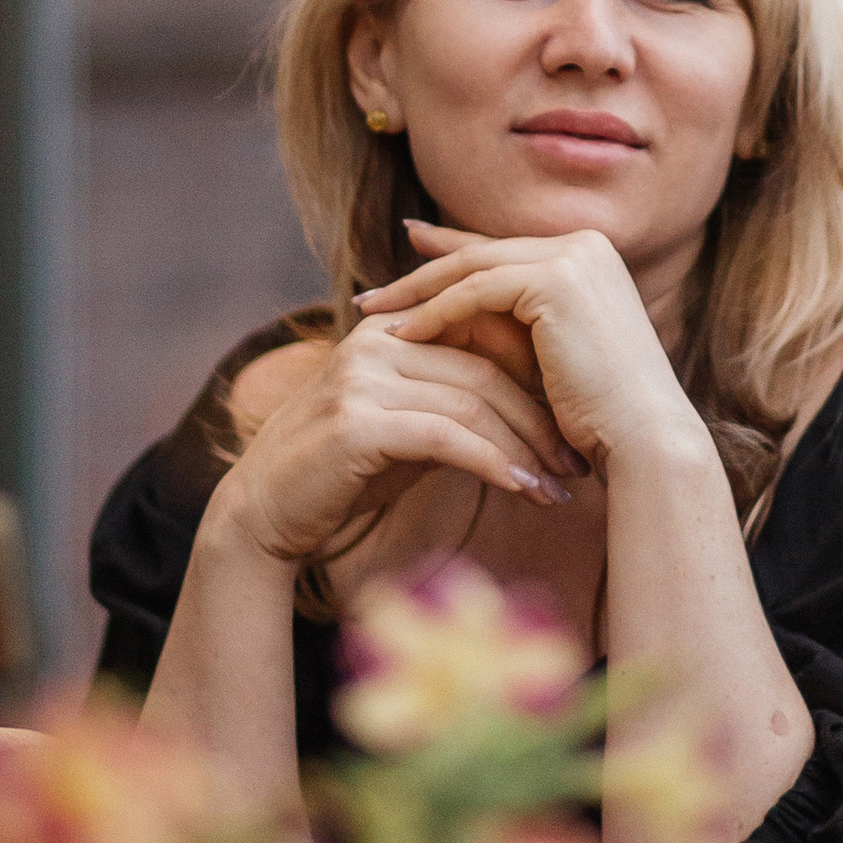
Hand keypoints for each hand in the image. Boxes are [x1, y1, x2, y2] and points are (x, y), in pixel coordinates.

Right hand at [215, 315, 578, 566]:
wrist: (265, 513)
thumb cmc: (343, 473)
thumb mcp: (408, 428)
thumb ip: (456, 404)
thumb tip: (533, 409)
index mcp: (392, 330)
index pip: (484, 340)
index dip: (537, 382)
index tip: (575, 425)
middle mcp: (377, 342)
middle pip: (485, 371)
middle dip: (540, 420)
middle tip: (577, 463)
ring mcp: (363, 378)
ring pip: (473, 403)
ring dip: (525, 449)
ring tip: (559, 487)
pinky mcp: (357, 422)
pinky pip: (447, 437)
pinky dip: (494, 464)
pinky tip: (524, 489)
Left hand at [356, 223, 702, 472]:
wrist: (643, 439)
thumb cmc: (598, 415)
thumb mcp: (546, 357)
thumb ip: (510, 326)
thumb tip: (454, 315)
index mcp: (591, 256)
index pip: (502, 251)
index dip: (448, 255)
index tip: (401, 267)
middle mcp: (585, 245)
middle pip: (482, 252)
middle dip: (422, 272)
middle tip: (373, 294)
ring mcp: (573, 258)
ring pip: (473, 267)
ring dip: (417, 291)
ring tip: (373, 314)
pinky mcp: (555, 280)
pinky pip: (476, 292)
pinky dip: (435, 312)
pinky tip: (402, 335)